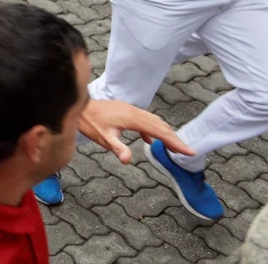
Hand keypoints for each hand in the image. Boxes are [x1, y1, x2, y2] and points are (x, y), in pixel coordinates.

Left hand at [78, 99, 194, 163]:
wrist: (78, 106)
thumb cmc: (89, 122)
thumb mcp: (103, 138)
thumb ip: (117, 148)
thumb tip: (128, 161)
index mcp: (133, 118)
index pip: (159, 131)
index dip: (175, 142)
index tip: (189, 151)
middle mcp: (135, 111)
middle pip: (160, 125)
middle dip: (174, 138)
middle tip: (187, 151)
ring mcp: (130, 110)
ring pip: (153, 121)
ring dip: (165, 133)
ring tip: (173, 146)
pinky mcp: (125, 111)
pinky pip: (144, 120)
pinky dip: (151, 129)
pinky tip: (149, 140)